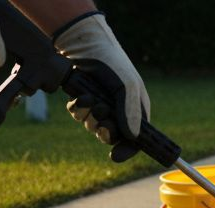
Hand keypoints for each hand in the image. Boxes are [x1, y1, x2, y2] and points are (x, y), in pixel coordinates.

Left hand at [54, 13, 148, 144]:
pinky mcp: (84, 100)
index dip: (128, 149)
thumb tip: (132, 137)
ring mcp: (100, 106)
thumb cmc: (112, 63)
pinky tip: (78, 96)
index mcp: (136, 110)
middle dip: (104, 128)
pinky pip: (79, 116)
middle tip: (101, 115)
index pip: (136, 139)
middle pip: (112, 136)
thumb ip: (130, 112)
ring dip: (88, 116)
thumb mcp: (127, 87)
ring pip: (92, 126)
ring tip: (88, 98)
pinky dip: (77, 109)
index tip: (116, 155)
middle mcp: (119, 111)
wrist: (85, 44)